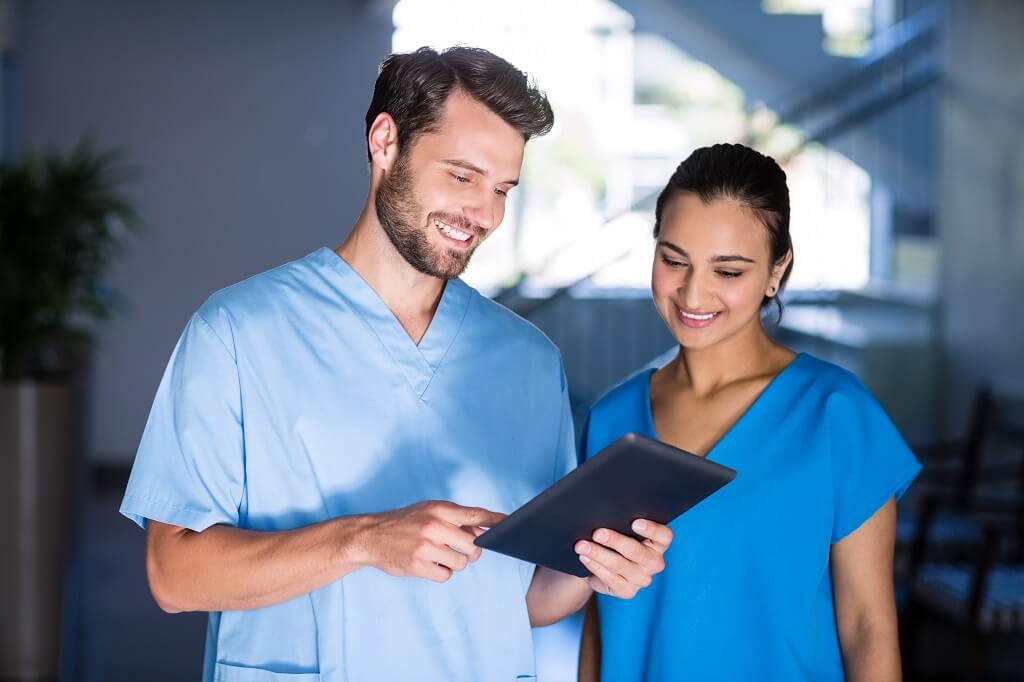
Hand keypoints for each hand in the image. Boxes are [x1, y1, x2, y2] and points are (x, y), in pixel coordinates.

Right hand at [356, 501, 505, 582]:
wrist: (370, 536)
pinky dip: (441, 572)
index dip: (495, 521)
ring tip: (437, 555)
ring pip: (461, 563)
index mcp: (439, 509)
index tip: (509, 524)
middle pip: (472, 546)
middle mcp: (434, 526)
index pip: (475, 515)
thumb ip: (455, 519)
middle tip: (456, 549)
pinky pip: (445, 575)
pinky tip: (428, 564)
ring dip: (454, 563)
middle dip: (469, 552)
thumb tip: (483, 533)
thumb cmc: (404, 523)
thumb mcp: (428, 511)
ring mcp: (425, 546)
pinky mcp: (417, 565)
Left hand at [574, 519, 672, 597]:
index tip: (635, 522)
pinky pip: (610, 579)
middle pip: (637, 551)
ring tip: (582, 545)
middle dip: (615, 541)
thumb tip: (605, 512)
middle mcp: (654, 562)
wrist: (603, 563)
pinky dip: (595, 566)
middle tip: (597, 533)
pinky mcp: (627, 591)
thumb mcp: (622, 529)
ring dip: (598, 554)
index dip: (652, 529)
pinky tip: (585, 557)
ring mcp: (642, 579)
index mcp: (659, 543)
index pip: (664, 536)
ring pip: (620, 565)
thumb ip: (621, 521)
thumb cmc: (616, 538)